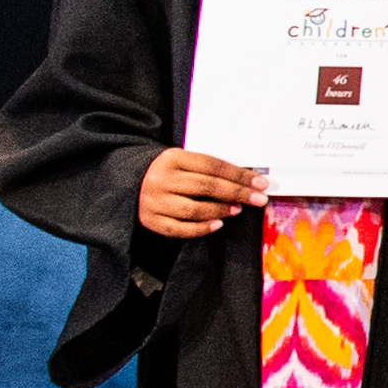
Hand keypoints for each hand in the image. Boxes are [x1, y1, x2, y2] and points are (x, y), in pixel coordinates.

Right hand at [137, 147, 266, 241]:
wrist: (127, 181)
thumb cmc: (166, 172)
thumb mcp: (183, 161)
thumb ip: (208, 169)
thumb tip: (247, 180)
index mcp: (172, 159)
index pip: (212, 166)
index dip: (239, 175)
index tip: (260, 183)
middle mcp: (161, 179)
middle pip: (206, 186)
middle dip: (237, 193)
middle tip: (258, 199)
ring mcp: (154, 201)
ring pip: (193, 208)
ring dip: (220, 210)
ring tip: (237, 209)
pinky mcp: (151, 220)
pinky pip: (179, 228)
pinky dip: (201, 228)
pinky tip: (217, 224)